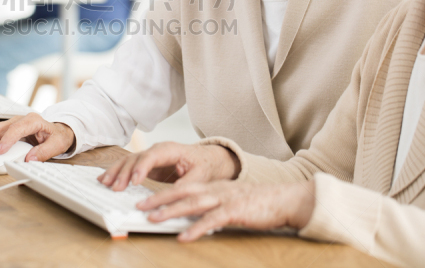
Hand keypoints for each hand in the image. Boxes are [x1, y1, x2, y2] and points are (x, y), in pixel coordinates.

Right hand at [0, 113, 74, 163]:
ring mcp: (10, 125)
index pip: (17, 128)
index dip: (7, 140)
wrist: (56, 131)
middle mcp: (18, 120)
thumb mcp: (58, 144)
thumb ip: (45, 151)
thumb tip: (30, 159)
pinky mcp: (5, 132)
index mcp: (33, 120)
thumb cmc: (56, 136)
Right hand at [96, 141, 240, 191]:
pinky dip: (117, 172)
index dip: (141, 168)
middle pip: (136, 158)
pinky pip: (129, 166)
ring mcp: (151, 156)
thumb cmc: (205, 166)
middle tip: (116, 188)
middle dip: (124, 172)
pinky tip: (106, 179)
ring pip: (129, 160)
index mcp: (170, 150)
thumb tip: (172, 195)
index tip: (134, 182)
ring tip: (104, 182)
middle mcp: (157, 150)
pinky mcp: (147, 165)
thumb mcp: (200, 176)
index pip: (152, 156)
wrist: (208, 159)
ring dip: (116, 171)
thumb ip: (186, 184)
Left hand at [138, 179, 315, 241]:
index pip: (182, 187)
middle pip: (182, 192)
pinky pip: (212, 220)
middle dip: (159, 199)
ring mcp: (225, 199)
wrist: (284, 199)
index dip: (163, 193)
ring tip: (154, 218)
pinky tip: (184, 237)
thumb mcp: (231, 200)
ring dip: (171, 211)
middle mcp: (215, 190)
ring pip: (192, 204)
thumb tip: (194, 218)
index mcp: (213, 187)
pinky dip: (196, 228)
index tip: (146, 200)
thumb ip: (213, 206)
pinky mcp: (235, 211)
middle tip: (140, 206)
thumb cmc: (258, 203)